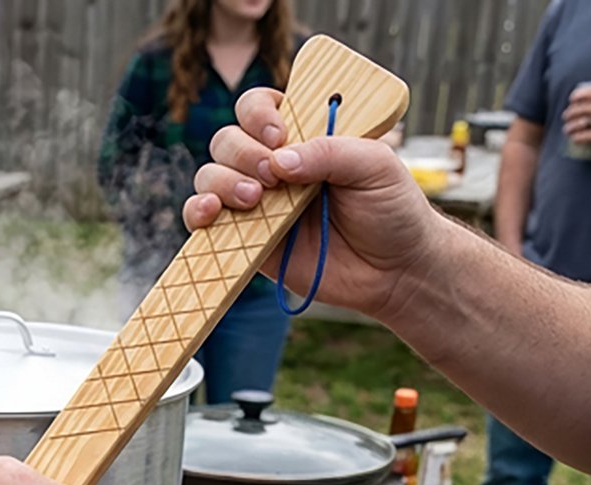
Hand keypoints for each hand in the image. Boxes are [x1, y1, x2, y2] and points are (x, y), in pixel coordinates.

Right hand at [182, 87, 439, 320]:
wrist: (392, 271)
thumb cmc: (392, 210)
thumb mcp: (374, 166)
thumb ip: (329, 152)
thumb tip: (277, 162)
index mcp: (304, 136)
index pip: (260, 107)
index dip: (258, 114)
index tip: (279, 135)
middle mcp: (275, 166)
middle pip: (228, 140)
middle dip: (242, 153)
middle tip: (271, 178)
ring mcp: (258, 204)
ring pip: (210, 176)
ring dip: (222, 182)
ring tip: (254, 200)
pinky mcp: (247, 241)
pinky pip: (205, 223)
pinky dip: (197, 213)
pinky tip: (210, 213)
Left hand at [562, 83, 590, 145]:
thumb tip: (584, 96)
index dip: (579, 94)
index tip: (572, 98)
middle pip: (583, 108)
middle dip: (571, 112)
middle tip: (565, 116)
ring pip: (582, 122)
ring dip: (571, 126)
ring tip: (566, 129)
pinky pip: (588, 136)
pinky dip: (579, 137)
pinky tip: (573, 138)